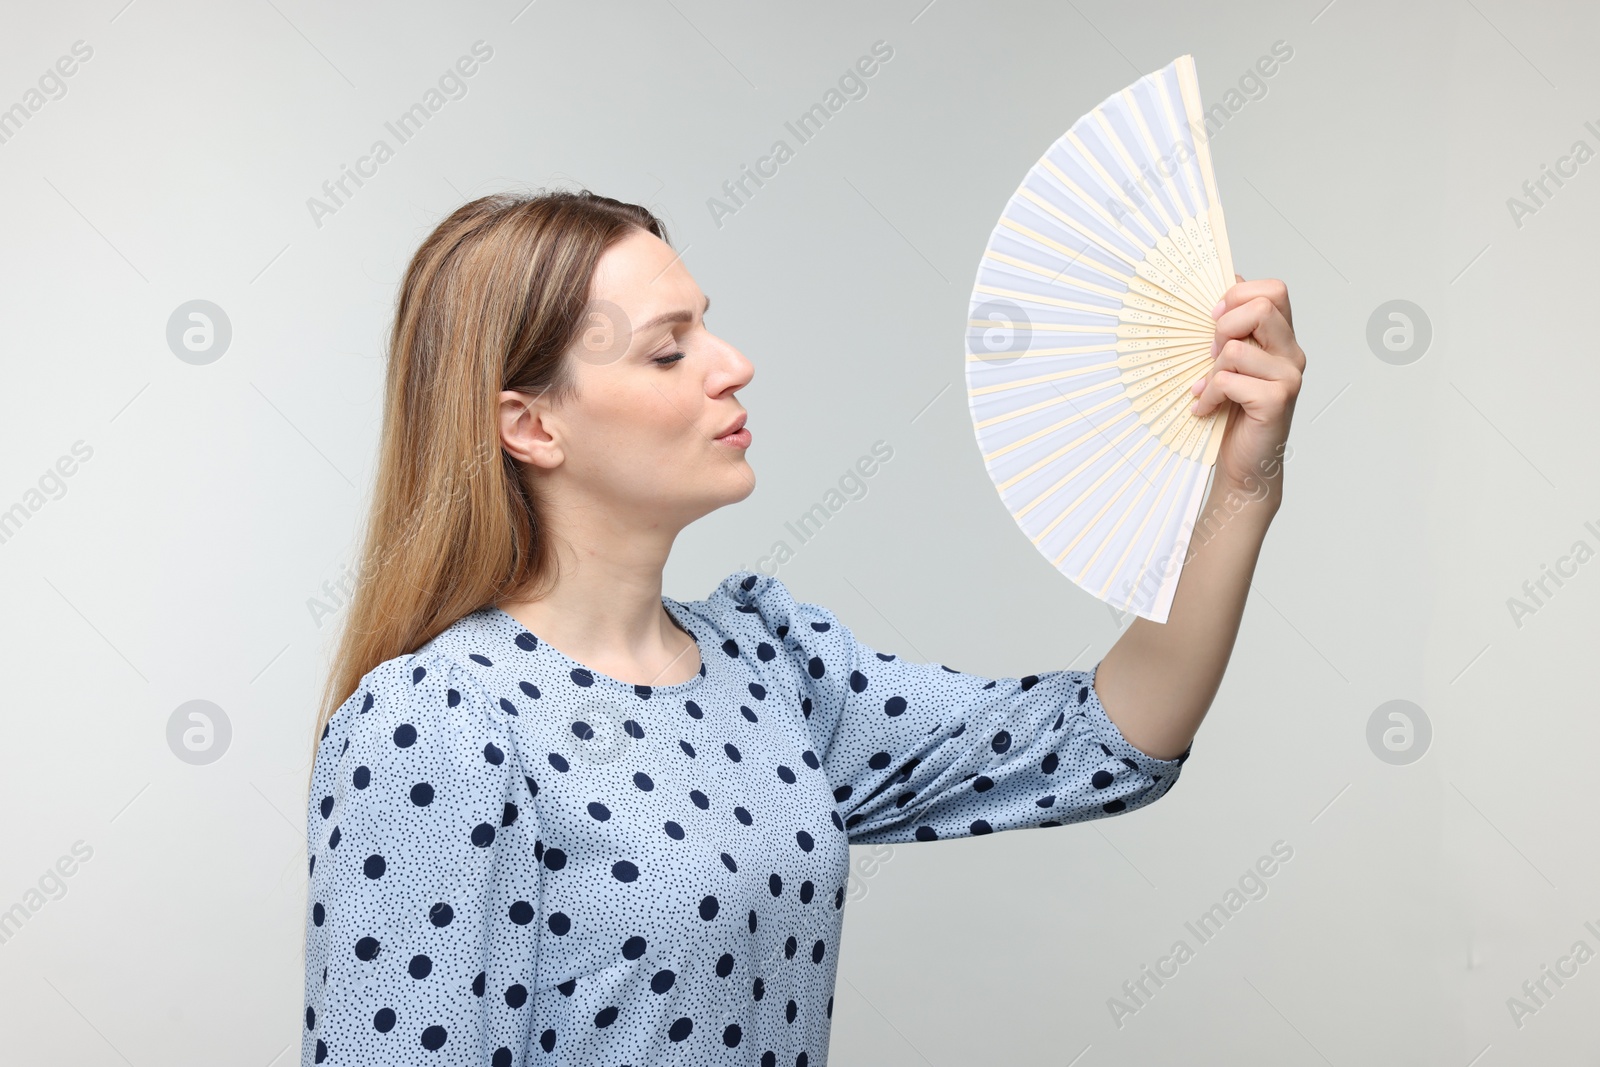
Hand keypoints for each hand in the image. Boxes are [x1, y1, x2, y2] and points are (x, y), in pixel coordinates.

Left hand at [1189, 274, 1303, 499]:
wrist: (1245, 464)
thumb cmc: (1234, 413)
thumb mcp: (1229, 362)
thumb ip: (1233, 326)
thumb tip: (1229, 279)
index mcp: (1281, 338)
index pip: (1273, 289)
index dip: (1239, 296)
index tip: (1215, 319)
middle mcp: (1291, 353)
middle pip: (1261, 306)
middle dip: (1224, 327)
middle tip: (1212, 356)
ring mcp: (1288, 376)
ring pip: (1237, 348)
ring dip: (1211, 370)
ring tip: (1208, 389)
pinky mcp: (1277, 400)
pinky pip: (1229, 381)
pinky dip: (1209, 396)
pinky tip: (1206, 407)